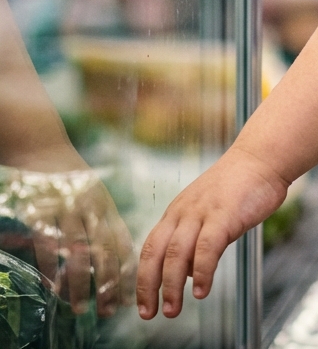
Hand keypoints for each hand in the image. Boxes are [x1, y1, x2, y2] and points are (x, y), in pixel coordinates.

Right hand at [0, 168, 134, 316]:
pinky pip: (49, 245)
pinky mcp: (43, 212)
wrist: (44, 149)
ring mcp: (67, 210)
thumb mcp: (96, 196)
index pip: (123, 242)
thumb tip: (118, 256)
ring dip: (81, 282)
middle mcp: (91, 209)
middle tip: (110, 310)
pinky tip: (53, 287)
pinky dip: (52, 268)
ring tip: (81, 306)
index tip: (131, 295)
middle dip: (110, 283)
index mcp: (106, 206)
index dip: (128, 270)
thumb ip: (105, 222)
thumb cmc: (73, 179)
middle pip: (105, 251)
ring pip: (78, 251)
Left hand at [136, 146, 287, 318]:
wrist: (263, 158)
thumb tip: (186, 274)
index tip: (143, 302)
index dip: (143, 277)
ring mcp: (203, 212)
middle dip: (149, 286)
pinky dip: (201, 272)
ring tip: (173, 309)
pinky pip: (207, 248)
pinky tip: (202, 291)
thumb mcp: (209, 210)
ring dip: (172, 286)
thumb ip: (196, 238)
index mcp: (178, 211)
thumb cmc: (240, 185)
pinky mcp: (224, 214)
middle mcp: (184, 211)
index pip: (150, 248)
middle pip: (156, 253)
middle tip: (149, 313)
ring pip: (176, 253)